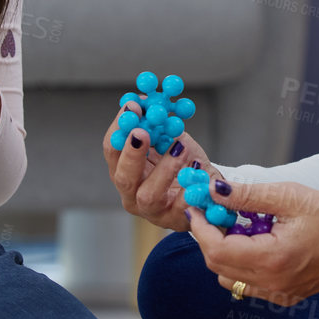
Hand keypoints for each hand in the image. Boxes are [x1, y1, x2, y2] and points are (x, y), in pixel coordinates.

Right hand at [102, 96, 220, 230]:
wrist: (207, 186)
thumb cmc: (181, 160)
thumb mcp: (169, 137)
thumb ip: (158, 121)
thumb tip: (149, 97)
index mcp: (123, 169)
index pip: (111, 149)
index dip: (119, 127)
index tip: (132, 106)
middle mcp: (130, 192)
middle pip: (122, 176)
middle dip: (131, 152)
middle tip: (143, 131)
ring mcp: (151, 210)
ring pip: (148, 194)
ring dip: (164, 168)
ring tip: (180, 147)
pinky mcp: (174, 221)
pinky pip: (180, 206)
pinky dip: (190, 187)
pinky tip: (198, 168)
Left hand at [185, 181, 318, 305]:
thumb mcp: (288, 196)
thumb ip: (247, 195)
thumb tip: (214, 189)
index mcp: (273, 259)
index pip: (217, 250)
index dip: (201, 228)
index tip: (197, 208)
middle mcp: (272, 283)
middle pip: (217, 266)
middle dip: (209, 238)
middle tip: (213, 213)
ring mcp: (278, 293)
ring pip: (228, 278)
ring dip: (223, 252)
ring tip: (239, 227)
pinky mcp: (283, 296)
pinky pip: (247, 285)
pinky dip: (240, 264)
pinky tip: (256, 243)